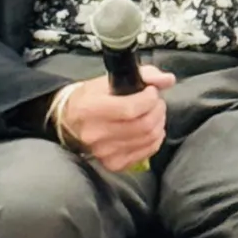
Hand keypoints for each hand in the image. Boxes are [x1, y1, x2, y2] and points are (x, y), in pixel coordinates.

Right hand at [55, 64, 175, 171]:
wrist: (70, 120)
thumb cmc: (92, 97)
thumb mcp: (112, 78)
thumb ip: (144, 74)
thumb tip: (167, 79)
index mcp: (90, 109)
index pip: (130, 109)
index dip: (149, 99)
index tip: (151, 91)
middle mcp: (95, 134)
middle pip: (143, 125)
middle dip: (157, 110)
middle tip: (155, 102)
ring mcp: (104, 152)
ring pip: (148, 138)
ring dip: (159, 123)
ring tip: (153, 113)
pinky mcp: (113, 163)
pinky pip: (147, 152)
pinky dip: (155, 139)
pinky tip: (150, 129)